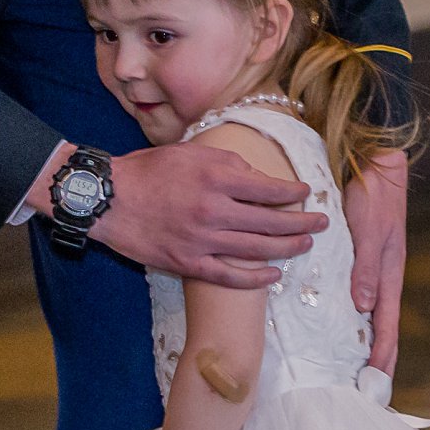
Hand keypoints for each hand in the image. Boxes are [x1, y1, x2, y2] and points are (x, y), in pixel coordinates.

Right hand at [89, 140, 324, 287]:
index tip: (306, 193)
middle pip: (270, 222)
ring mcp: (201, 239)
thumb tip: (258, 177)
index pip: (269, 189)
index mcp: (215, 177)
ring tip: (305, 245)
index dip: (293, 193)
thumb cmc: (147, 170)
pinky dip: (254, 278)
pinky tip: (272, 275)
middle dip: (302, 223)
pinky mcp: (187, 262)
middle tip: (322, 223)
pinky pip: (228, 275)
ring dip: (287, 248)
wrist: (107, 199)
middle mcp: (213, 209)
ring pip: (256, 249)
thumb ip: (227, 162)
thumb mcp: (189, 152)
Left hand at [343, 149, 410, 374]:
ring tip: (354, 370)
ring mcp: (373, 271)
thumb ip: (366, 267)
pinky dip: (354, 320)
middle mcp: (382, 278)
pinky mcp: (361, 261)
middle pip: (382, 328)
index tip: (374, 382)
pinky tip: (341, 329)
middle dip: (378, 360)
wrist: (377, 166)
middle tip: (368, 390)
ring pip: (371, 316)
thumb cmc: (373, 195)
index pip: (387, 326)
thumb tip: (364, 306)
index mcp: (389, 274)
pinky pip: (359, 299)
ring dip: (366, 344)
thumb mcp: (371, 230)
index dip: (382, 356)